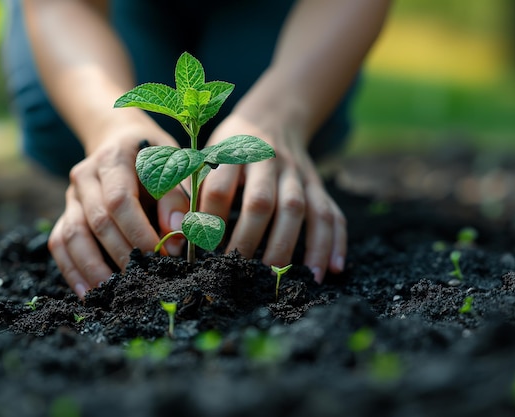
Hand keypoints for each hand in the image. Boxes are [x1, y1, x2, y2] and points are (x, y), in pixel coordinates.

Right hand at [48, 126, 188, 298]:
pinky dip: (72, 270)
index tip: (165, 253)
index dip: (140, 231)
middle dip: (123, 254)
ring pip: (73, 235)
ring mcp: (71, 196)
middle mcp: (85, 176)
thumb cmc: (154, 156)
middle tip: (147, 278)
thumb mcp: (173, 164)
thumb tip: (177, 235)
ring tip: (115, 293)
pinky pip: (60, 244)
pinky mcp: (65, 214)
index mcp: (114, 158)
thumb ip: (177, 197)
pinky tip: (88, 292)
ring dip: (94, 268)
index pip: (119, 199)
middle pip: (98, 221)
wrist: (120, 140)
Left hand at [199, 114, 346, 282]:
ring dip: (296, 247)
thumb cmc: (230, 149)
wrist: (273, 119)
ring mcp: (299, 174)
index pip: (219, 187)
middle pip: (263, 202)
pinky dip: (334, 242)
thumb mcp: (207, 155)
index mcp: (234, 152)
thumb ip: (193, 188)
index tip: (203, 248)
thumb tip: (180, 233)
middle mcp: (269, 161)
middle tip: (240, 272)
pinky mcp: (319, 186)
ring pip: (303, 209)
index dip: (210, 219)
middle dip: (250, 240)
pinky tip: (331, 270)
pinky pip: (333, 213)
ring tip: (289, 280)